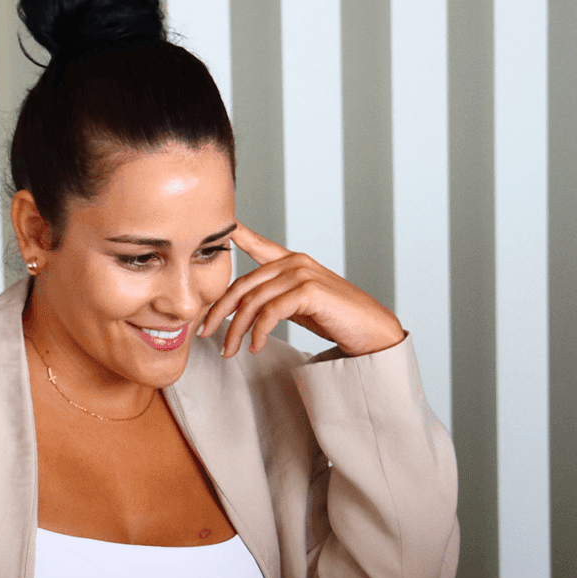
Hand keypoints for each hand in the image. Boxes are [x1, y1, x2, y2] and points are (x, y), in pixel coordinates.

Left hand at [198, 222, 404, 357]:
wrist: (371, 331)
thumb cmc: (335, 319)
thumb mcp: (298, 305)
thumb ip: (273, 299)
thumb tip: (243, 310)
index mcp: (292, 262)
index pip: (258, 245)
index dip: (238, 235)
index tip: (220, 226)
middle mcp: (295, 262)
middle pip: (243, 285)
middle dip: (219, 311)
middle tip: (204, 333)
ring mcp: (302, 274)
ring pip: (253, 302)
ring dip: (236, 330)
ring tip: (229, 351)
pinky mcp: (309, 291)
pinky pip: (270, 313)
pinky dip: (258, 333)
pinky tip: (255, 347)